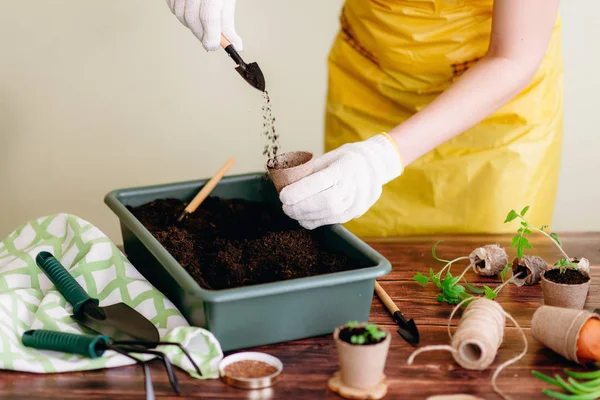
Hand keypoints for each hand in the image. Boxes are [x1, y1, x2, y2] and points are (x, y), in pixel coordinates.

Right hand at [166, 0, 241, 51]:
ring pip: (181, 16)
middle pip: (192, 18)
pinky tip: (193, 14)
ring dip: (192, 26)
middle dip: (201, 34)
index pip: (208, 17)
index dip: (210, 35)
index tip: (213, 46)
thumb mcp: (226, 1)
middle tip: (210, 40)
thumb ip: (228, 24)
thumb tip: (235, 45)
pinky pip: (173, 8)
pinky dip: (183, 16)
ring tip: (203, 25)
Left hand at [280, 134, 403, 229]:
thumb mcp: (329, 157)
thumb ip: (311, 171)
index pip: (320, 182)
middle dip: (301, 207)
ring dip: (306, 216)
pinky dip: (315, 221)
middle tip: (285, 206)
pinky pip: (333, 220)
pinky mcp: (356, 212)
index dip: (300, 191)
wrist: (375, 165)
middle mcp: (354, 185)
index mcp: (345, 167)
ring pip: (329, 214)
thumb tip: (287, 182)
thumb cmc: (346, 159)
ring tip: (292, 212)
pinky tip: (303, 218)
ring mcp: (357, 200)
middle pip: (325, 201)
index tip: (283, 195)